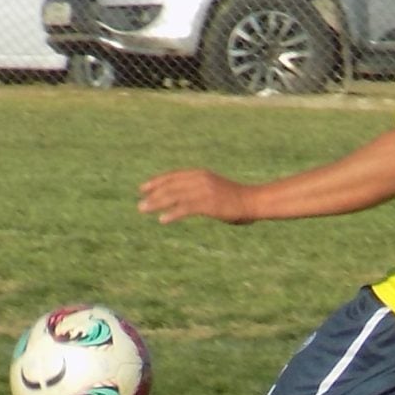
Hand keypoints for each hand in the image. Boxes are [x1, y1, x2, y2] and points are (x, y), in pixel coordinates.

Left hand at [137, 168, 256, 223]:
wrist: (253, 201)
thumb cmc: (236, 198)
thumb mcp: (215, 188)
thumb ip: (200, 190)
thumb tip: (186, 199)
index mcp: (201, 174)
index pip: (174, 176)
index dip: (157, 182)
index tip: (143, 188)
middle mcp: (200, 179)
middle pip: (171, 186)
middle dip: (153, 194)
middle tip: (140, 204)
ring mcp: (204, 191)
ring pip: (174, 196)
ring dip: (157, 203)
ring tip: (144, 209)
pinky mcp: (208, 204)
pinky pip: (185, 208)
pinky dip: (172, 213)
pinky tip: (162, 219)